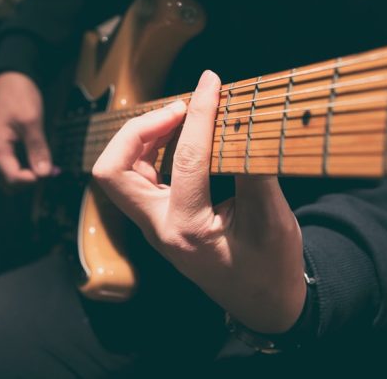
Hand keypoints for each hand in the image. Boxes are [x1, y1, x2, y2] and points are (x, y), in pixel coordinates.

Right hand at [0, 72, 51, 187]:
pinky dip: (25, 168)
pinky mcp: (0, 147)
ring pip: (9, 177)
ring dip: (29, 176)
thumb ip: (37, 149)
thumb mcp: (32, 121)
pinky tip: (40, 160)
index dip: (34, 180)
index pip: (13, 178)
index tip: (52, 171)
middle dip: (31, 181)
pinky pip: (11, 166)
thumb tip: (44, 174)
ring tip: (48, 165)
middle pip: (9, 183)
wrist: (10, 77)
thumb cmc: (18, 95)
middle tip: (52, 170)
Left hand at [92, 70, 305, 332]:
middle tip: (179, 108)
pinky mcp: (159, 220)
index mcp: (187, 229)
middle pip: (113, 172)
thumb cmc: (271, 268)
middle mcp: (158, 227)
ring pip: (119, 173)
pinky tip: (178, 137)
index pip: (186, 158)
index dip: (201, 113)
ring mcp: (153, 225)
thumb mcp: (273, 221)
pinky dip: (150, 150)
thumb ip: (255, 171)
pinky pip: (137, 178)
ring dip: (141, 137)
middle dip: (138, 130)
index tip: (211, 82)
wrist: (264, 303)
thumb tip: (242, 121)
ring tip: (179, 115)